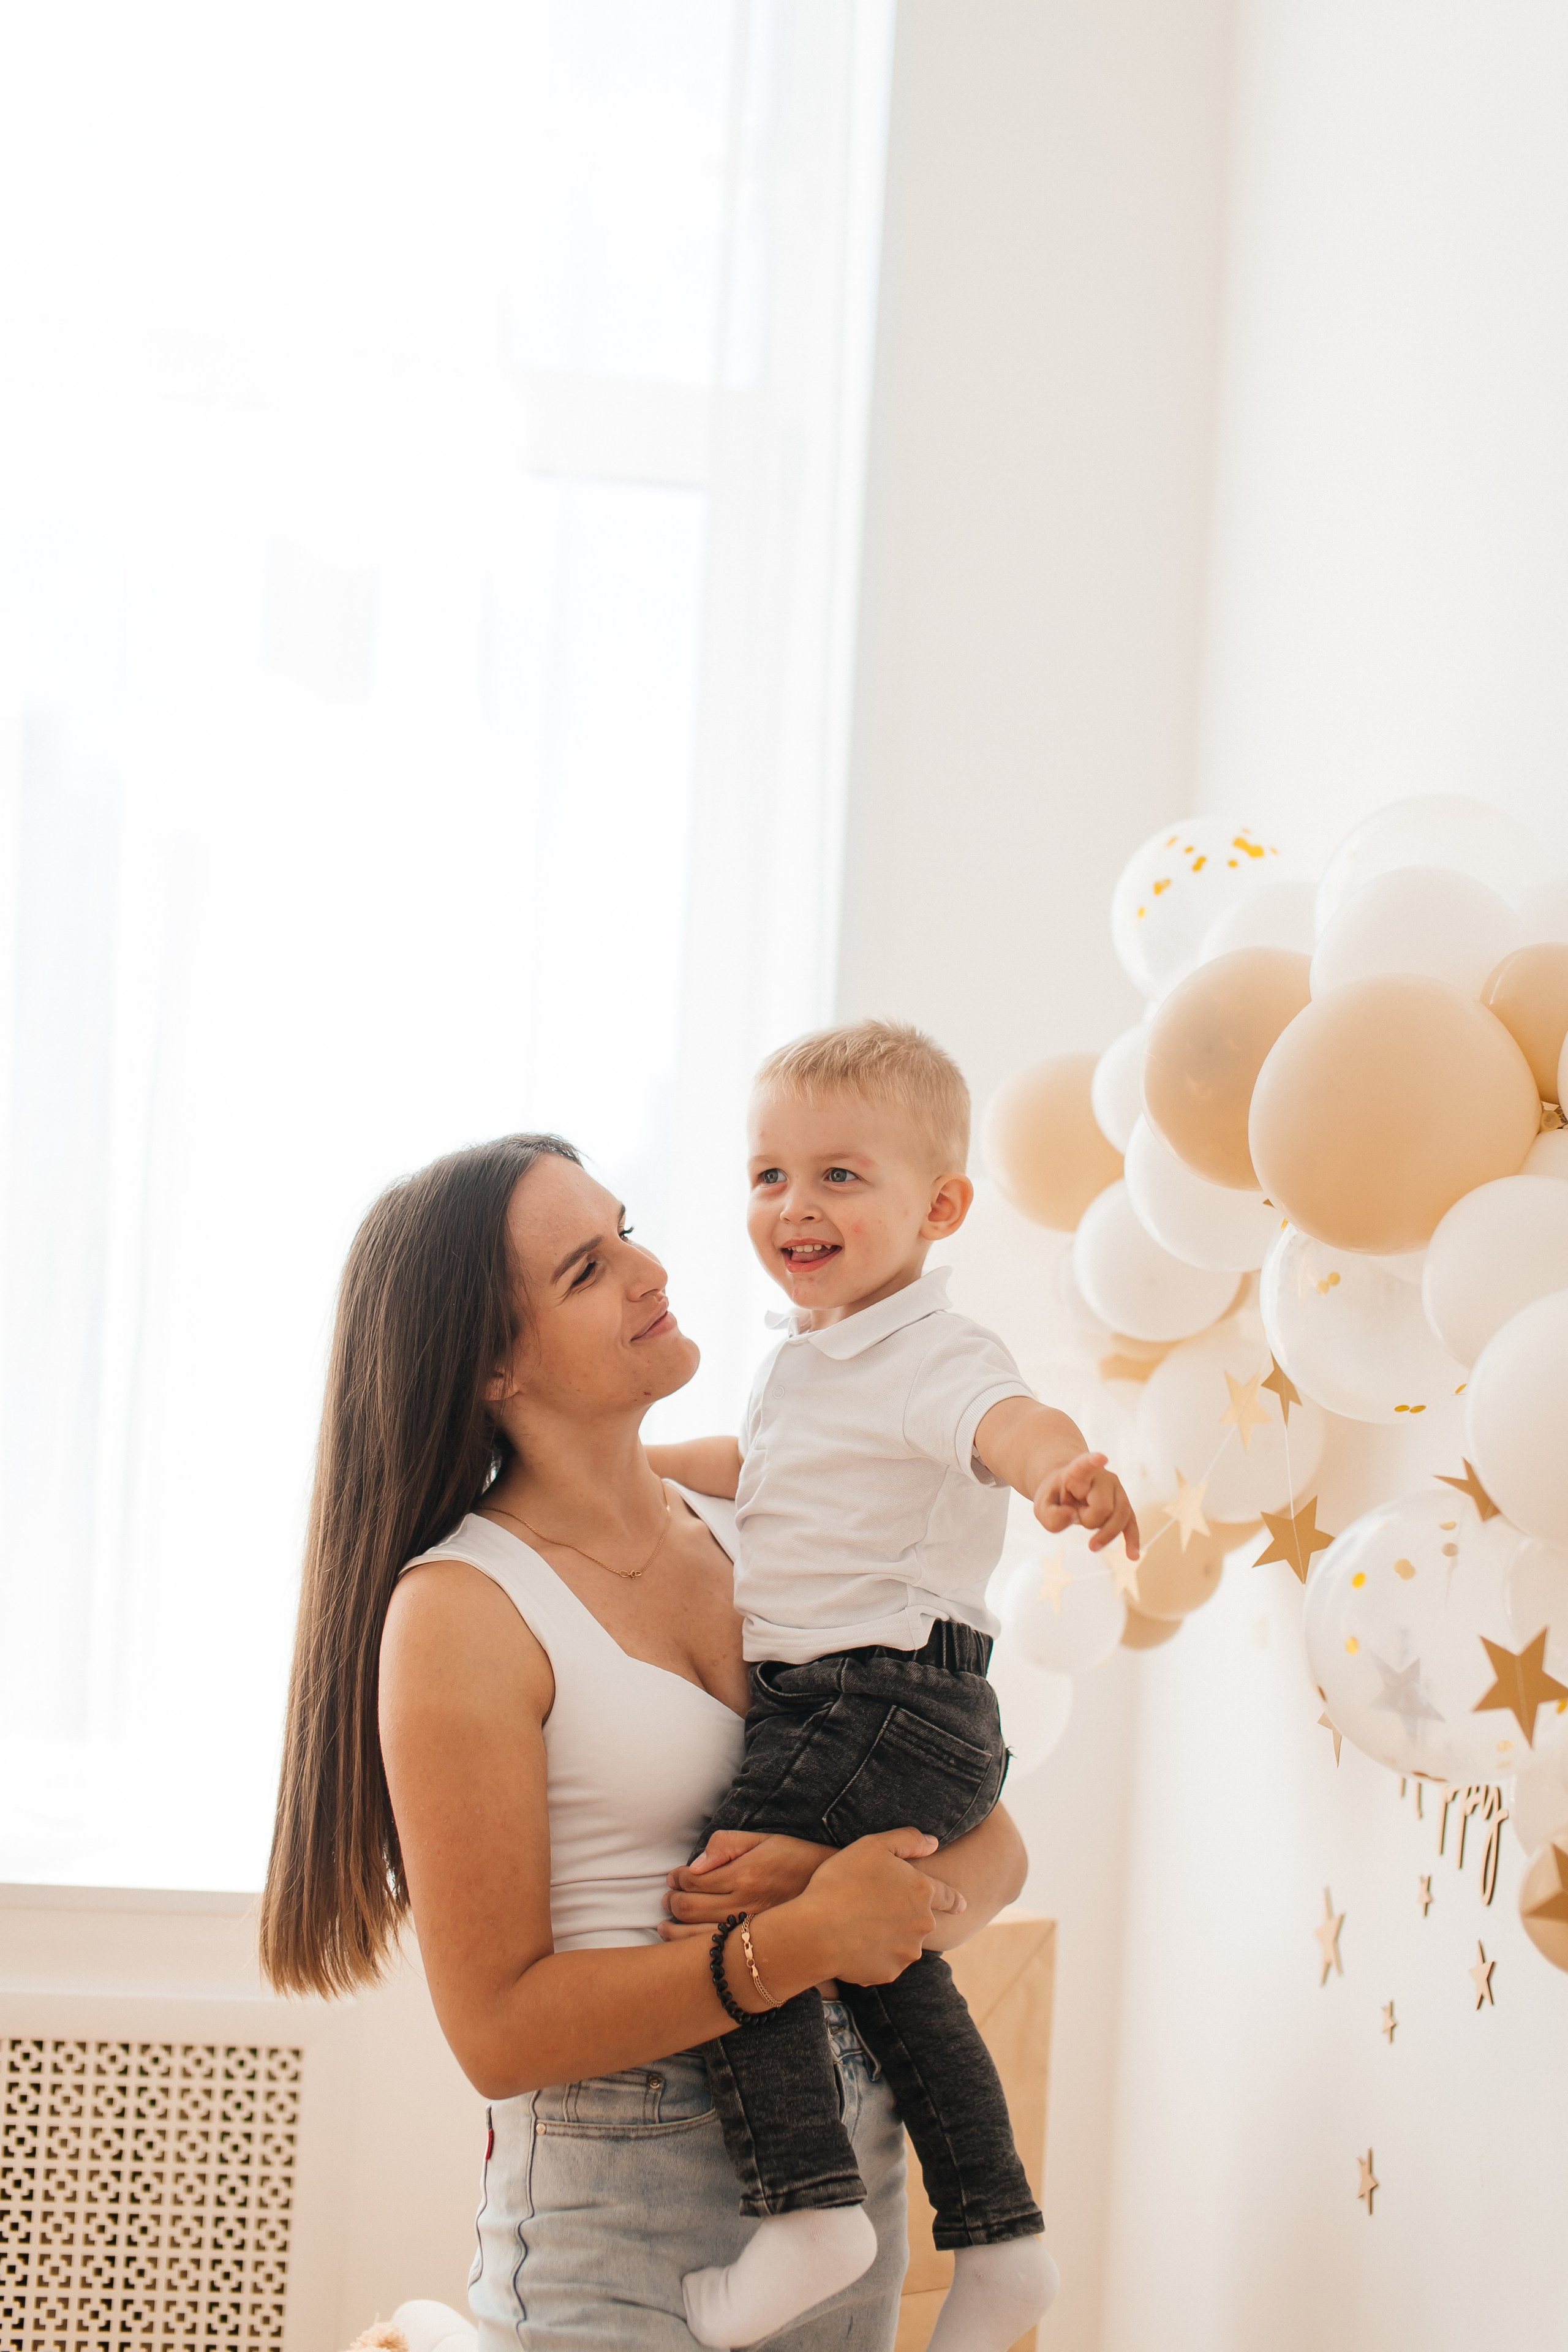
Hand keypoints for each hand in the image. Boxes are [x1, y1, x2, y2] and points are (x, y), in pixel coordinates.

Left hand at [658, 1832, 834, 1939]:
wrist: (832, 1896)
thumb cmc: (797, 1861)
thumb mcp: (765, 1840)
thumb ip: (727, 1844)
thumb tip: (695, 1863)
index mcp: (744, 1874)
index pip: (693, 1879)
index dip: (677, 1878)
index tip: (675, 1877)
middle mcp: (743, 1905)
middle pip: (689, 1908)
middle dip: (672, 1902)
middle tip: (668, 1899)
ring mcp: (748, 1931)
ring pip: (694, 1936)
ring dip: (673, 1930)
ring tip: (666, 1924)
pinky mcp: (754, 1949)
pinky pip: (714, 1954)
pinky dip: (690, 1951)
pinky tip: (683, 1948)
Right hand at [789, 1829, 963, 1986]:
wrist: (817, 1931)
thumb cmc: (842, 1882)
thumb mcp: (872, 1846)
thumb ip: (907, 1840)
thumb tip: (933, 1843)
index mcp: (922, 1892)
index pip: (948, 1896)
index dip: (954, 1899)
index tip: (962, 1906)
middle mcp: (922, 1925)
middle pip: (920, 1920)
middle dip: (905, 1915)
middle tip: (875, 1908)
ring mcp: (907, 1952)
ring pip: (904, 1943)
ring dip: (890, 1936)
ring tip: (859, 1925)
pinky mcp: (890, 1973)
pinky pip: (885, 1962)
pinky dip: (874, 1955)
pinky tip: (853, 1944)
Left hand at [1034, 1450, 1140, 1558]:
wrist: (1069, 1489)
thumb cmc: (1056, 1497)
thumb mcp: (1042, 1507)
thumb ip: (1052, 1517)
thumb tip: (1074, 1518)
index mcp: (1078, 1472)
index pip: (1085, 1466)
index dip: (1092, 1462)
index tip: (1101, 1458)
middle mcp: (1103, 1477)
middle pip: (1103, 1507)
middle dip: (1088, 1521)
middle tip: (1077, 1515)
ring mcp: (1117, 1490)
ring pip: (1120, 1517)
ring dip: (1104, 1533)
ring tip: (1091, 1540)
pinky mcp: (1125, 1506)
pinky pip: (1131, 1524)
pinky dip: (1131, 1540)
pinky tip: (1132, 1556)